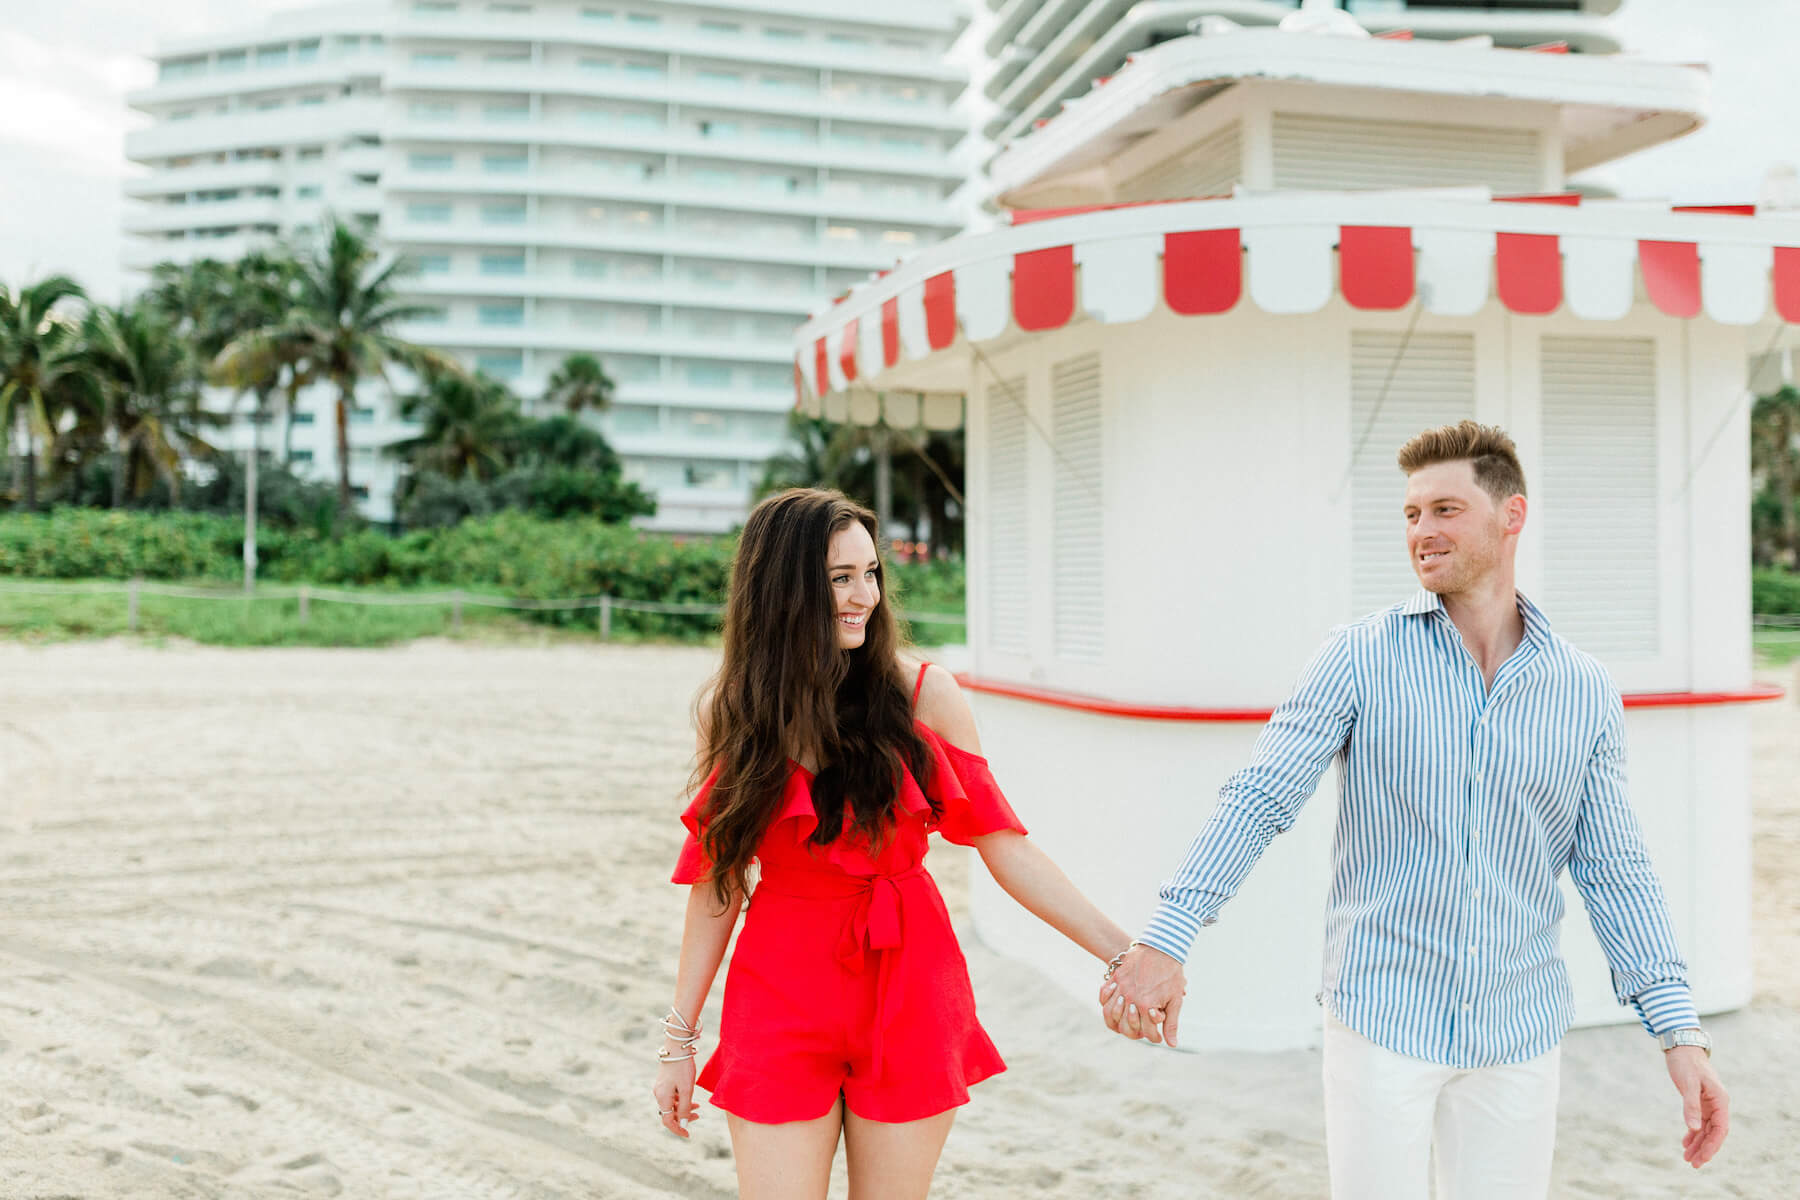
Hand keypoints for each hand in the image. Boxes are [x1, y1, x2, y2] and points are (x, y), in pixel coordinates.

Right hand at [653, 1056, 700, 1137]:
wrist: (677, 1046)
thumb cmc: (682, 1067)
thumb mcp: (686, 1089)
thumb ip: (684, 1107)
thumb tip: (682, 1124)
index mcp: (662, 1097)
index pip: (667, 1121)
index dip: (677, 1129)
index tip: (688, 1134)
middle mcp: (659, 1094)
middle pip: (670, 1113)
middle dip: (683, 1117)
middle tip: (698, 1116)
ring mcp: (661, 1087)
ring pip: (672, 1105)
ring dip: (684, 1108)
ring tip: (698, 1106)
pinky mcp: (665, 1081)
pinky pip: (672, 1096)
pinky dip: (681, 1100)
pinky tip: (691, 1097)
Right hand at [1098, 943, 1186, 1046]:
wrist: (1161, 947)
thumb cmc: (1171, 974)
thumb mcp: (1175, 999)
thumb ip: (1171, 1023)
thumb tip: (1171, 1044)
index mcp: (1147, 1006)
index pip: (1147, 1032)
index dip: (1154, 1037)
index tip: (1159, 1037)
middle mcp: (1131, 999)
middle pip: (1125, 1026)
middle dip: (1135, 1033)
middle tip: (1142, 1031)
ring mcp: (1121, 988)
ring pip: (1110, 1013)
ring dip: (1117, 1021)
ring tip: (1125, 1023)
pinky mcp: (1116, 978)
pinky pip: (1104, 995)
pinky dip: (1106, 1003)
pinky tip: (1115, 1006)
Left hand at [1664, 1045, 1727, 1166]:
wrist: (1682, 1047)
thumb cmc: (1686, 1063)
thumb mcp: (1688, 1083)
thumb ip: (1691, 1105)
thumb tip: (1695, 1128)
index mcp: (1720, 1100)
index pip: (1720, 1129)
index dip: (1713, 1145)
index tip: (1702, 1158)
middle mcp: (1717, 1103)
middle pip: (1714, 1132)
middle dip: (1704, 1149)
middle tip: (1691, 1163)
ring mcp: (1709, 1103)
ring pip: (1706, 1129)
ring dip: (1698, 1143)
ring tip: (1686, 1157)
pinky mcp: (1699, 1101)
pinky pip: (1699, 1121)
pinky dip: (1693, 1133)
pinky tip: (1686, 1142)